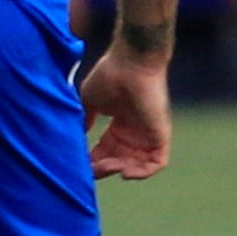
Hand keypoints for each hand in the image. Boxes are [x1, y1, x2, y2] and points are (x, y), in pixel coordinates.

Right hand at [80, 45, 171, 181]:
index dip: (93, 160)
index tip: (80, 162)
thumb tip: (76, 134)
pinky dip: (142, 173)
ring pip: (135, 165)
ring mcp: (148, 134)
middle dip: (103, 168)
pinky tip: (124, 171)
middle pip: (119, 161)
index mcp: (119, 126)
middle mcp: (134, 132)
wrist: (131, 62)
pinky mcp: (160, 135)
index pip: (106, 151)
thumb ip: (85, 119)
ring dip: (119, 170)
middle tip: (91, 168)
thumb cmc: (109, 76)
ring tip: (106, 166)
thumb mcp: (90, 101)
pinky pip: (156, 163)